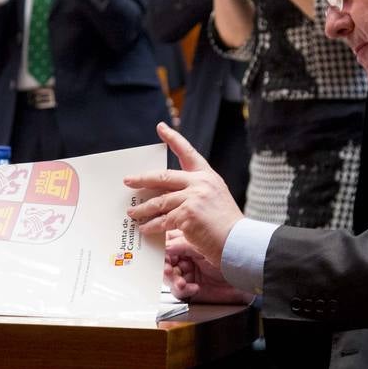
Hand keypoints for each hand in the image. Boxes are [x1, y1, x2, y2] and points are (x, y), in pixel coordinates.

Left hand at [124, 122, 243, 267]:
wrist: (239, 241)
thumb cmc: (226, 225)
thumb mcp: (213, 199)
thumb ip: (194, 193)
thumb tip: (167, 197)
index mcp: (207, 176)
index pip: (188, 152)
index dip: (174, 138)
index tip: (161, 127)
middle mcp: (200, 183)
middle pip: (163, 177)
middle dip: (142, 179)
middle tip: (128, 180)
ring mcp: (193, 197)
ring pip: (159, 201)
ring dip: (143, 208)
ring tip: (132, 212)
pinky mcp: (187, 214)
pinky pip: (163, 220)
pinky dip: (151, 225)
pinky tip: (145, 228)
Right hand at [164, 230, 254, 303]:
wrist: (243, 273)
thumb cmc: (228, 255)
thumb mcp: (201, 247)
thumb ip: (181, 245)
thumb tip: (165, 246)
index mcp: (187, 244)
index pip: (167, 247)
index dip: (162, 252)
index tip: (160, 255)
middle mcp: (186, 258)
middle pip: (165, 264)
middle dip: (166, 268)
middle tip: (169, 270)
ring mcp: (189, 273)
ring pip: (170, 279)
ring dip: (174, 281)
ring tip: (181, 282)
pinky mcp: (192, 288)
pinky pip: (180, 291)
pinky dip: (185, 289)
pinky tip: (194, 287)